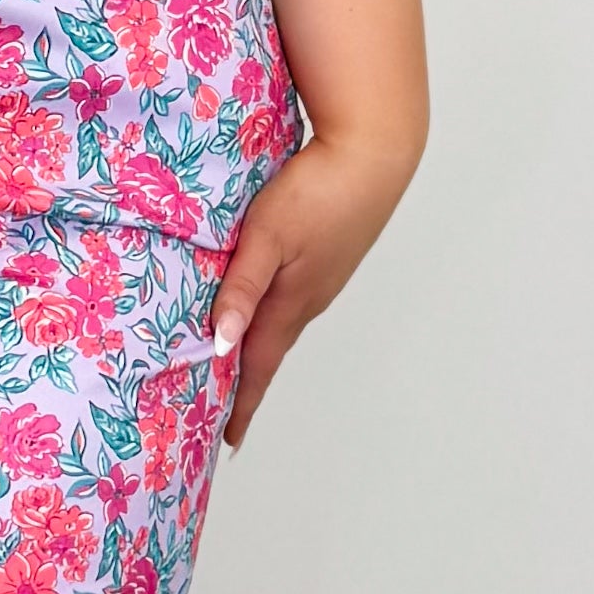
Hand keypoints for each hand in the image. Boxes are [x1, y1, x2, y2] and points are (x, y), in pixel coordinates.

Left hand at [207, 127, 418, 449]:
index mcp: (291, 301)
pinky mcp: (327, 256)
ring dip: (256, 350)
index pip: (258, 365)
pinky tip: (259, 308)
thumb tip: (221, 343)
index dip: (241, 403)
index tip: (227, 441)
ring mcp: (322, 278)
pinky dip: (269, 316)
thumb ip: (241, 288)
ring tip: (232, 368)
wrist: (374, 153)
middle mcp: (309, 298)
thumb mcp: (267, 237)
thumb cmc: (318, 191)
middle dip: (245, 385)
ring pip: (280, 324)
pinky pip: (291, 298)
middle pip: (268, 351)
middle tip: (220, 414)